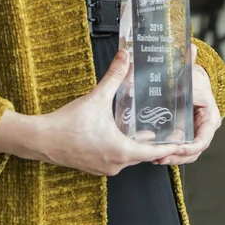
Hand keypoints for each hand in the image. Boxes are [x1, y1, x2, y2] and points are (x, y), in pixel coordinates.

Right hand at [0, 49, 184, 175]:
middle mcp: (115, 164)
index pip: (154, 153)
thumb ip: (114, 76)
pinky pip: (116, 159)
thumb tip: (125, 56)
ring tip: (148, 130)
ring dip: (137, 145)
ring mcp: (104, 167)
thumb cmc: (67, 124)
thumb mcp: (96, 98)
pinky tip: (123, 135)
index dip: (169, 147)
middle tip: (168, 132)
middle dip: (155, 143)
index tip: (183, 143)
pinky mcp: (95, 166)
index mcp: (120, 151)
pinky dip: (123, 149)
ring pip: (129, 157)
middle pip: (143, 154)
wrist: (42, 139)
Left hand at [154, 47, 221, 165]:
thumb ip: (189, 62)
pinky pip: (181, 149)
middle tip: (162, 157)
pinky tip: (157, 155)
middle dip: (178, 156)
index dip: (191, 147)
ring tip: (157, 158)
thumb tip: (191, 47)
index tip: (177, 148)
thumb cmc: (193, 79)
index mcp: (209, 115)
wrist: (192, 81)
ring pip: (188, 153)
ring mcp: (195, 133)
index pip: (204, 138)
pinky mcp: (186, 135)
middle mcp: (205, 127)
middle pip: (195, 150)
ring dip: (173, 158)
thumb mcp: (190, 73)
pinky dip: (171, 154)